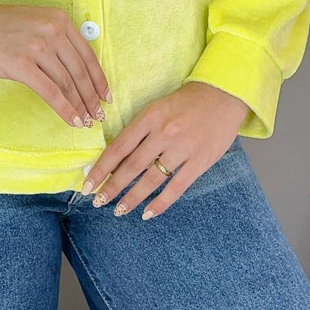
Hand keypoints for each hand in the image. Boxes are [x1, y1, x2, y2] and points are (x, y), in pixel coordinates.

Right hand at [0, 0, 110, 127]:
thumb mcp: (34, 22)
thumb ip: (54, 38)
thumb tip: (72, 68)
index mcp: (59, 19)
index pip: (87, 54)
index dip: (99, 78)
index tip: (106, 95)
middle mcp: (52, 30)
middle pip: (80, 71)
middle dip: (92, 97)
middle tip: (99, 115)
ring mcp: (37, 47)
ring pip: (67, 83)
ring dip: (80, 106)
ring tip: (86, 121)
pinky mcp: (21, 64)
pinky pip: (51, 92)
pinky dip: (65, 109)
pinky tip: (72, 121)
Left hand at [80, 80, 249, 218]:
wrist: (221, 96)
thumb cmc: (184, 102)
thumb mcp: (156, 108)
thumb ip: (138, 130)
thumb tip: (115, 156)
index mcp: (149, 117)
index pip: (119, 146)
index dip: (101, 167)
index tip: (87, 183)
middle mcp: (163, 133)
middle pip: (131, 166)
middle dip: (112, 187)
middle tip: (97, 201)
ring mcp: (182, 149)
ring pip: (151, 180)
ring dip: (132, 198)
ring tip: (118, 210)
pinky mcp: (199, 162)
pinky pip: (176, 188)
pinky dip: (160, 203)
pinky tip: (147, 213)